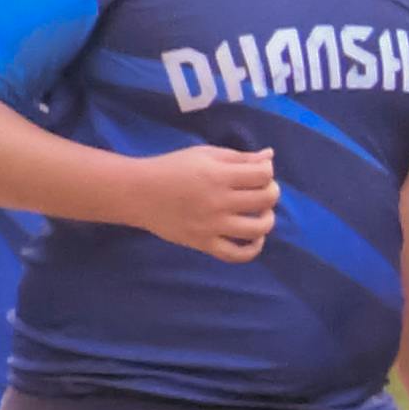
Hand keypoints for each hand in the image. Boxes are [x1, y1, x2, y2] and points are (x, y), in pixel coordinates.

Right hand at [137, 145, 281, 260]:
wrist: (137, 193)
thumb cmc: (172, 168)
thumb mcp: (205, 155)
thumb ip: (240, 157)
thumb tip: (270, 156)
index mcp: (219, 175)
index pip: (264, 175)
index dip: (267, 172)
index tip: (258, 173)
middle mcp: (218, 202)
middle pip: (266, 200)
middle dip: (271, 192)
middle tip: (260, 190)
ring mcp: (212, 226)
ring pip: (258, 229)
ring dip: (267, 219)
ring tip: (259, 213)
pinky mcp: (203, 243)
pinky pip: (237, 254)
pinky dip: (253, 249)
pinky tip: (254, 238)